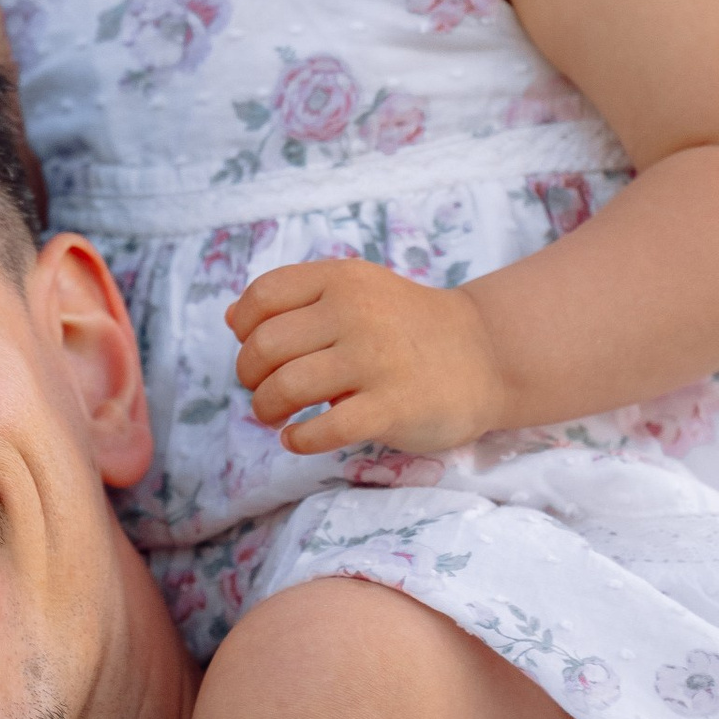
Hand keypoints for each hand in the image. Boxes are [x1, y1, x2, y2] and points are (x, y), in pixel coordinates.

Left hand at [227, 255, 502, 457]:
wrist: (486, 355)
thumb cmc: (406, 328)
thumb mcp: (355, 294)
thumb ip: (295, 301)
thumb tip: (231, 317)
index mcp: (342, 279)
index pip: (263, 296)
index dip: (245, 330)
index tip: (257, 352)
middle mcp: (357, 312)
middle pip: (266, 346)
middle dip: (250, 376)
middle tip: (264, 392)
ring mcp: (376, 360)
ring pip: (286, 387)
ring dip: (267, 409)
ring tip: (277, 417)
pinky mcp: (392, 407)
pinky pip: (323, 429)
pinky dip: (298, 440)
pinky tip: (299, 439)